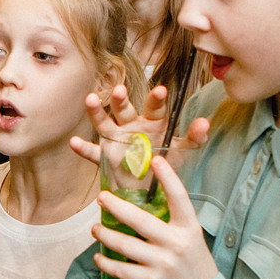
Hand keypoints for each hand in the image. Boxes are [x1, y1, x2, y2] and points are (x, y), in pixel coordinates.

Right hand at [70, 89, 209, 169]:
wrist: (151, 188)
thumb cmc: (167, 162)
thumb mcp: (183, 151)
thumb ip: (194, 137)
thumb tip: (205, 122)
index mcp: (153, 122)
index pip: (154, 107)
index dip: (156, 99)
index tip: (161, 91)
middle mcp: (133, 126)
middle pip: (125, 109)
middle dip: (122, 100)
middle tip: (120, 90)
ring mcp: (117, 139)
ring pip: (105, 123)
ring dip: (97, 111)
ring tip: (90, 99)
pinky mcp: (106, 157)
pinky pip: (93, 152)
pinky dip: (83, 148)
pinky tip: (74, 142)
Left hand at [91, 153, 216, 278]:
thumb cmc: (193, 262)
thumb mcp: (190, 236)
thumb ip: (172, 220)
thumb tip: (143, 200)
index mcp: (188, 228)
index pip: (179, 198)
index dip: (169, 178)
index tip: (156, 160)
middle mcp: (176, 243)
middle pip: (140, 220)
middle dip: (116, 206)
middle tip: (101, 198)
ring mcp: (163, 263)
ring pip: (125, 245)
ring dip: (105, 234)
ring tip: (95, 228)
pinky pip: (122, 269)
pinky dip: (106, 262)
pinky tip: (99, 256)